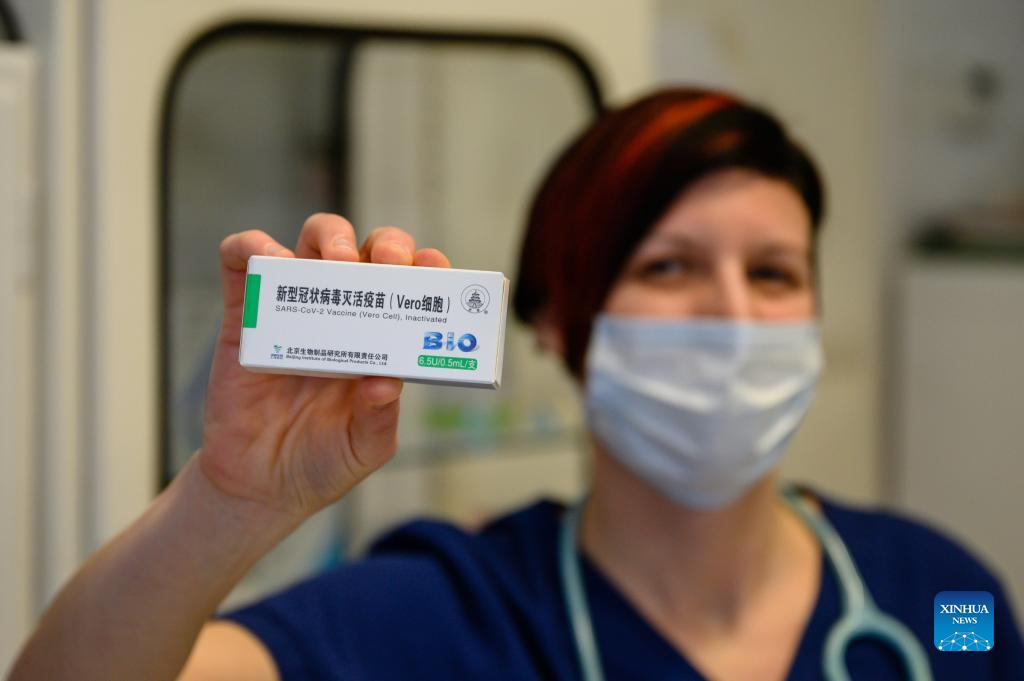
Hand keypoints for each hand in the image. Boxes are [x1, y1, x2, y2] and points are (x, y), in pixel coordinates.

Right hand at [198, 213, 450, 519]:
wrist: (261, 485)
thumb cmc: (324, 460)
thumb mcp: (364, 446)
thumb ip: (378, 417)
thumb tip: (386, 382)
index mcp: (381, 338)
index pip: (410, 286)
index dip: (425, 268)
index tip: (434, 267)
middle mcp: (343, 313)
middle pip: (368, 253)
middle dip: (386, 246)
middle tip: (388, 264)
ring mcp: (295, 309)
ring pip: (312, 243)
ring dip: (329, 237)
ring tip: (337, 262)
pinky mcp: (244, 316)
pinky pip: (241, 264)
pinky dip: (249, 248)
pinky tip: (265, 259)